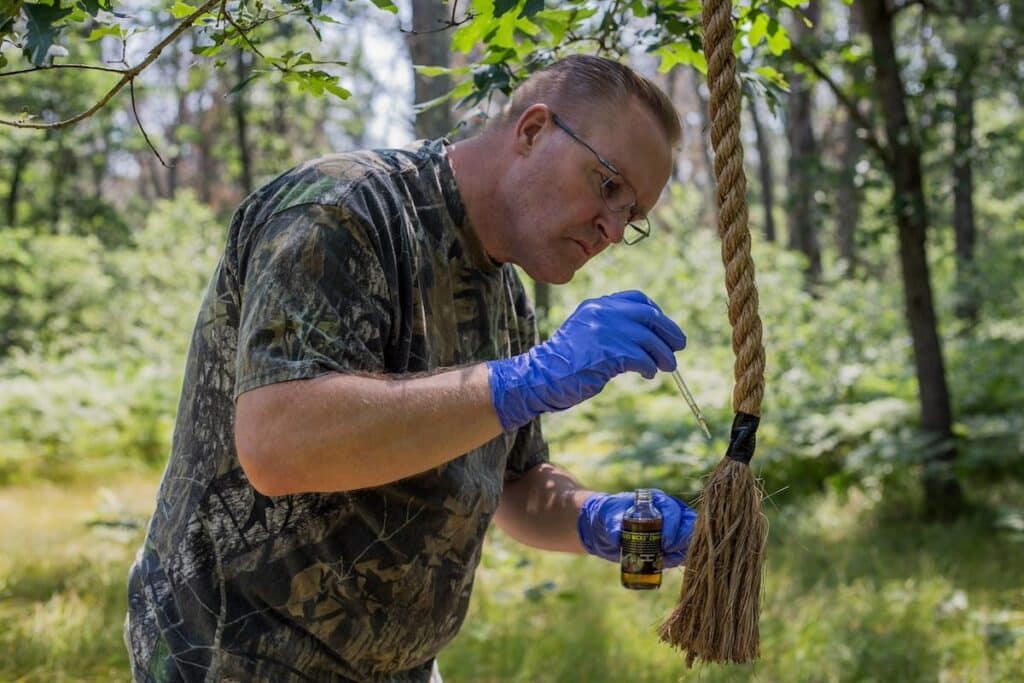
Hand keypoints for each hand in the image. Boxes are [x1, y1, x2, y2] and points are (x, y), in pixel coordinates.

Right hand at [487, 290, 685, 430]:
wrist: (541, 376)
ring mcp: (605, 331)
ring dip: (663, 354)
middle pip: (649, 316)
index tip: (663, 328)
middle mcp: (602, 312)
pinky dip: (649, 367)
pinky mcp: (608, 352)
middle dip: (669, 331)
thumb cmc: (564, 362)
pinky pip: (641, 358)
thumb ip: (611, 328)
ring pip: (649, 339)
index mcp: (597, 305)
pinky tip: (648, 373)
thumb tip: (648, 337)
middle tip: (678, 346)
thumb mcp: (587, 334)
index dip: (655, 313)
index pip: (636, 300)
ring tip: (667, 366)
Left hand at [576, 490, 695, 566]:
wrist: (605, 530)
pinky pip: (683, 551)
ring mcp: (673, 528)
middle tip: (666, 552)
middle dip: (680, 540)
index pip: (672, 510)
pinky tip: (666, 564)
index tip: (664, 542)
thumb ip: (612, 523)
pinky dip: (679, 558)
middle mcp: (670, 513)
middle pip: (687, 524)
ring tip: (665, 560)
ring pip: (689, 538)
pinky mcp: (671, 544)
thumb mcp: (608, 516)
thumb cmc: (609, 515)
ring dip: (682, 550)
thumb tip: (617, 537)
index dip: (672, 526)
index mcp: (657, 501)